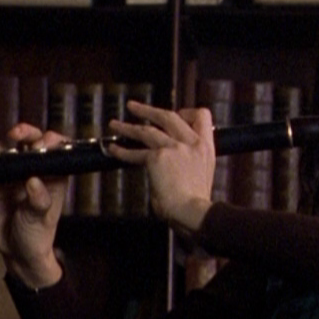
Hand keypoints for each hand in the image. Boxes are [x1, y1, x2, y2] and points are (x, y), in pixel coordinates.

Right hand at [0, 122, 67, 288]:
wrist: (15, 252)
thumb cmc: (37, 235)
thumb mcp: (41, 219)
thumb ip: (39, 202)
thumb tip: (34, 182)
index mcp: (55, 178)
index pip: (58, 152)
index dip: (52, 143)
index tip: (44, 144)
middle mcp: (37, 171)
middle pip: (35, 143)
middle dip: (29, 134)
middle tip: (19, 135)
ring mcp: (16, 174)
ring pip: (12, 149)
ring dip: (6, 141)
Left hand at [103, 100, 216, 236]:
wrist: (193, 211)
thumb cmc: (196, 201)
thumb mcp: (202, 173)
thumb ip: (189, 160)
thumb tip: (171, 160)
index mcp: (205, 147)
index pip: (201, 116)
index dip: (186, 112)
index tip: (176, 113)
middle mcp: (191, 143)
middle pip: (168, 116)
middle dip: (148, 110)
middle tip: (133, 107)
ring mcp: (174, 148)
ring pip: (147, 130)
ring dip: (128, 127)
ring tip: (115, 124)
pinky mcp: (158, 158)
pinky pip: (136, 153)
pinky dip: (122, 151)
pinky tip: (113, 149)